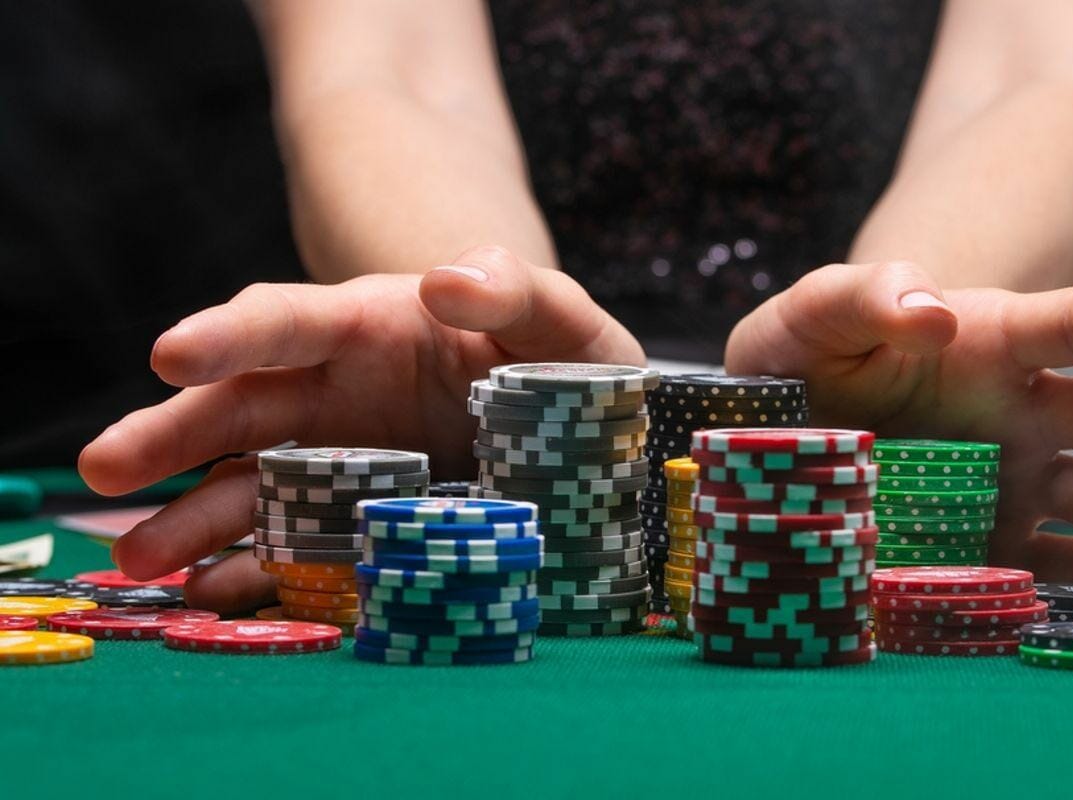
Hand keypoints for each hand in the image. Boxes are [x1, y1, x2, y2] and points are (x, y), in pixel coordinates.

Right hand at [79, 245, 642, 612]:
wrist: (572, 428)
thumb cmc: (557, 360)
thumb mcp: (559, 320)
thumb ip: (515, 289)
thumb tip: (445, 280)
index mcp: (370, 328)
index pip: (287, 321)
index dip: (231, 335)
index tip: (171, 353)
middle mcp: (336, 393)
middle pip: (239, 406)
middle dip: (172, 434)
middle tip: (103, 469)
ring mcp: (340, 462)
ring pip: (251, 483)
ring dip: (195, 518)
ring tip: (140, 557)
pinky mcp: (358, 523)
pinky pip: (294, 545)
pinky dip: (256, 571)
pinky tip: (217, 596)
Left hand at [726, 261, 1072, 622]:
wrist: (790, 426)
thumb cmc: (808, 355)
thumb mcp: (814, 317)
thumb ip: (864, 298)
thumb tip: (936, 313)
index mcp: (988, 343)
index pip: (1062, 323)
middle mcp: (1021, 412)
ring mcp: (1018, 481)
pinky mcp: (999, 545)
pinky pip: (1066, 568)